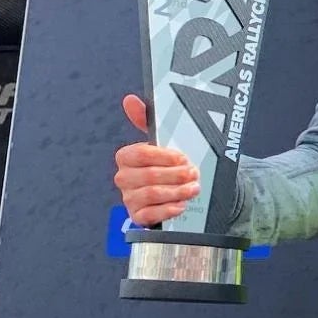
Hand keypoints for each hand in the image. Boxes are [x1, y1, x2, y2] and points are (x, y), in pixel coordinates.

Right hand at [114, 94, 198, 225]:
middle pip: (148, 176)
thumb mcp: (162, 142)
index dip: (163, 157)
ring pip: (152, 194)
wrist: (179, 188)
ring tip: (194, 188)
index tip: (182, 157)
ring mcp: (130, 198)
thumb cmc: (168, 163)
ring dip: (177, 191)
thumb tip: (129, 99)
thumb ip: (148, 120)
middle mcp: (124, 178)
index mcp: (127, 157)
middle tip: (193, 173)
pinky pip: (150, 215)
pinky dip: (168, 210)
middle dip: (175, 175)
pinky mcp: (138, 217)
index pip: (139, 154)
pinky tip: (181, 205)